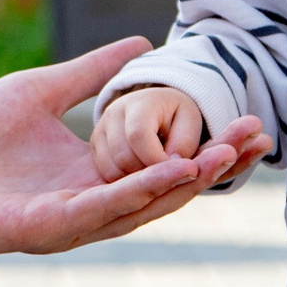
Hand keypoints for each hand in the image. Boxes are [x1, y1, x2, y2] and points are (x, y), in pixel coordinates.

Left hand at [0, 38, 271, 258]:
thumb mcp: (42, 90)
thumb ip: (92, 73)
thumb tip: (141, 42)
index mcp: (99, 172)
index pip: (168, 163)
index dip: (209, 147)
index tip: (251, 121)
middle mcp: (97, 201)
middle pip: (171, 189)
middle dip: (216, 165)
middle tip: (259, 136)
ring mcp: (77, 220)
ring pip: (146, 204)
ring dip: (189, 181)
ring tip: (226, 154)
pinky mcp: (52, 228)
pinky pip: (104, 209)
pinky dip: (141, 191)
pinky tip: (173, 174)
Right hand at [91, 85, 212, 182]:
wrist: (159, 109)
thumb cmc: (178, 117)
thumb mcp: (190, 124)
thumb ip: (185, 144)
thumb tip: (171, 167)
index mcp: (140, 103)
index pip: (138, 135)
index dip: (157, 160)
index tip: (176, 172)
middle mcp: (113, 114)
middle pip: (124, 157)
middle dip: (149, 175)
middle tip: (168, 176)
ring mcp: (100, 130)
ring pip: (112, 170)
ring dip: (137, 181)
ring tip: (156, 173)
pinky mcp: (95, 147)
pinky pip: (106, 175)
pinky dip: (124, 182)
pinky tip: (141, 174)